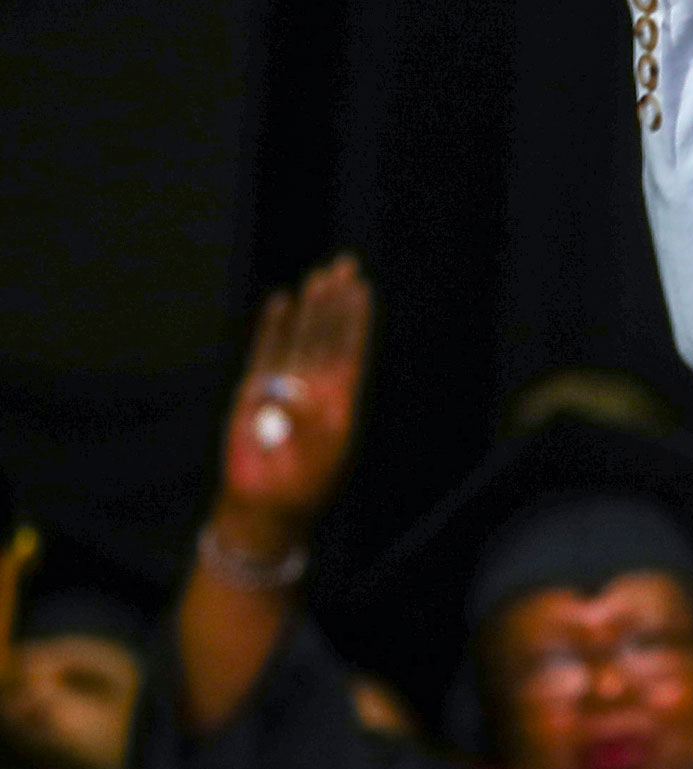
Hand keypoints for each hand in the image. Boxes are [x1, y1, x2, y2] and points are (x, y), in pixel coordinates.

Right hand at [211, 255, 373, 562]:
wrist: (266, 502)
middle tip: (344, 265)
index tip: (362, 286)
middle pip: (326, 333)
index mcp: (340, 396)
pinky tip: (281, 303)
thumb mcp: (321, 450)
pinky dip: (272, 328)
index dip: (355, 316)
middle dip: (335, 301)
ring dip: (309, 308)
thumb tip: (301, 392)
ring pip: (298, 336)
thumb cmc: (303, 480)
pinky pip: (265, 352)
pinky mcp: (254, 390)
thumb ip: (312, 421)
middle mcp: (315, 383)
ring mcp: (284, 383)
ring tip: (318, 277)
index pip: (350, 346)